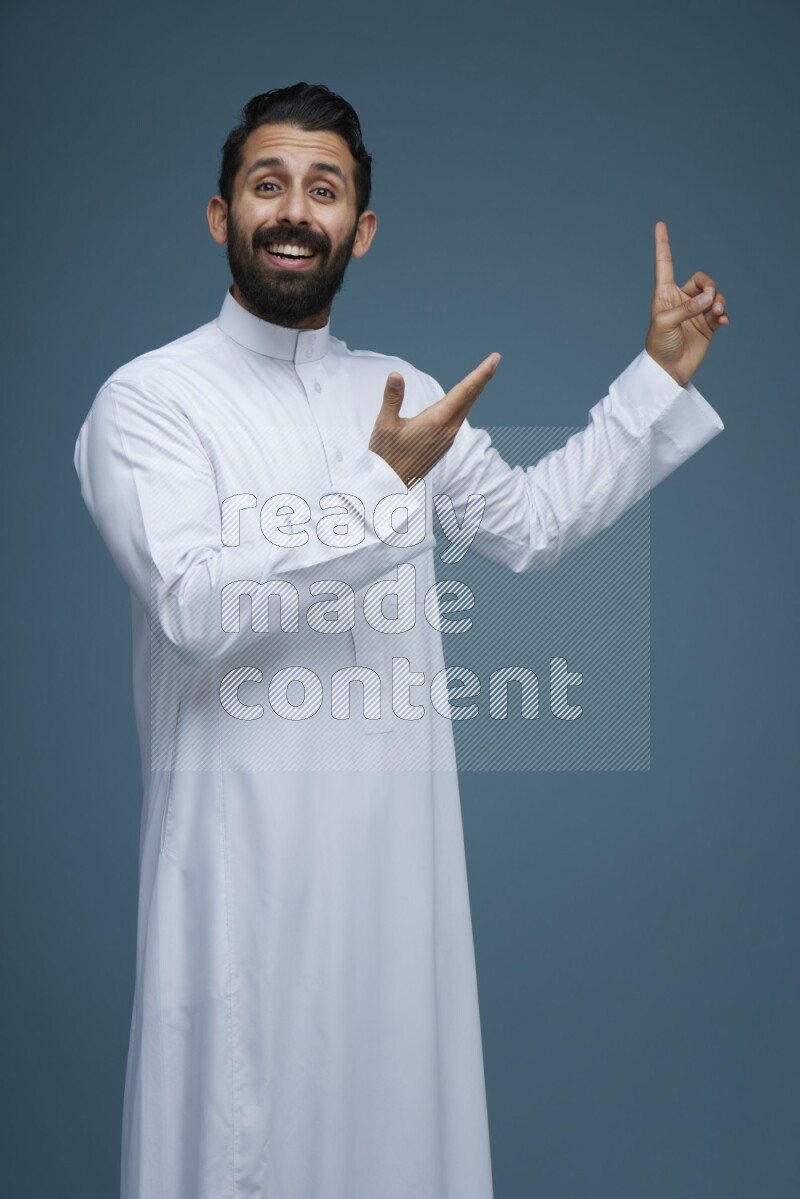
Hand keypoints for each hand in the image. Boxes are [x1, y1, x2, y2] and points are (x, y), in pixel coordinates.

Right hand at [369, 353, 500, 485]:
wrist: (391, 485)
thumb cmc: (385, 455)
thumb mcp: (384, 424)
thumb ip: (392, 398)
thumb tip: (396, 375)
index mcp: (437, 420)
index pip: (464, 391)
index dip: (481, 374)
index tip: (495, 359)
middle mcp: (447, 429)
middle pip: (470, 398)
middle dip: (483, 377)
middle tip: (495, 360)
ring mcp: (447, 438)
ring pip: (466, 408)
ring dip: (475, 390)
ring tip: (482, 375)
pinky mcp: (443, 444)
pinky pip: (459, 418)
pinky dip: (465, 403)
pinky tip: (464, 399)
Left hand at [645, 220, 728, 387]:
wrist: (668, 372)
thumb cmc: (658, 347)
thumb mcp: (665, 324)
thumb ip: (687, 308)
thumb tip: (710, 298)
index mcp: (664, 294)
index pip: (665, 264)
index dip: (663, 245)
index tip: (660, 225)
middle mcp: (681, 300)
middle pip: (701, 279)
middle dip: (709, 286)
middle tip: (709, 300)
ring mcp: (695, 312)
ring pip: (714, 294)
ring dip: (719, 299)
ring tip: (717, 311)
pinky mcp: (707, 325)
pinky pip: (720, 311)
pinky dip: (724, 313)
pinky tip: (722, 320)